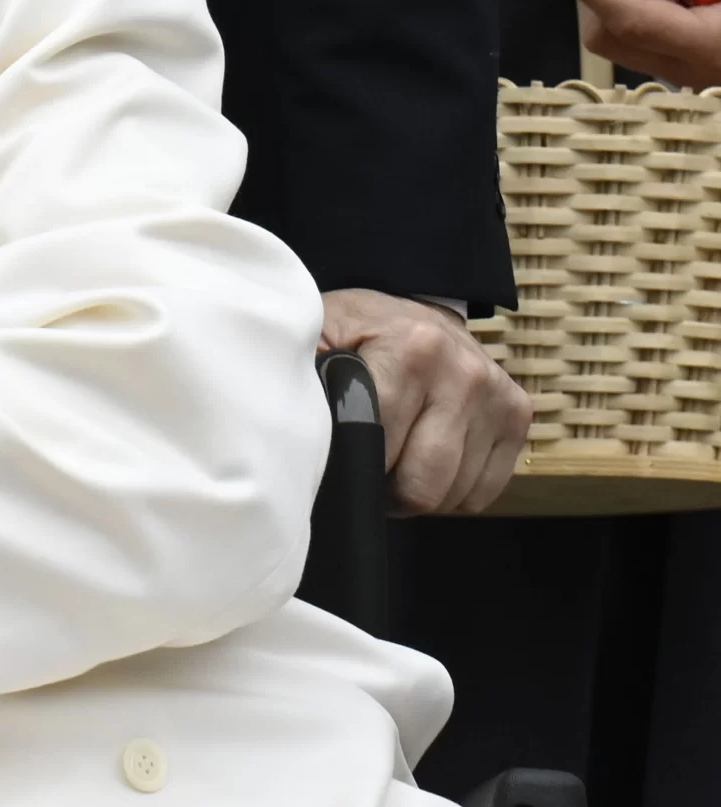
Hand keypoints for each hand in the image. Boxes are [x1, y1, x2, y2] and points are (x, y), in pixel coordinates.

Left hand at [321, 289, 529, 513]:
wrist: (412, 312)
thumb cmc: (355, 334)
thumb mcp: (318, 340)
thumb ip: (306, 381)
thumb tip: (289, 433)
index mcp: (414, 351)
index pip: (378, 446)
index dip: (352, 466)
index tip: (338, 457)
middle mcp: (465, 373)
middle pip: (422, 484)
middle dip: (386, 489)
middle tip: (367, 465)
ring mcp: (497, 396)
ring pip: (453, 494)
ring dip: (418, 491)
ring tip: (395, 458)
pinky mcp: (517, 415)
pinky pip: (483, 492)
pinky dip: (451, 491)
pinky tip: (427, 460)